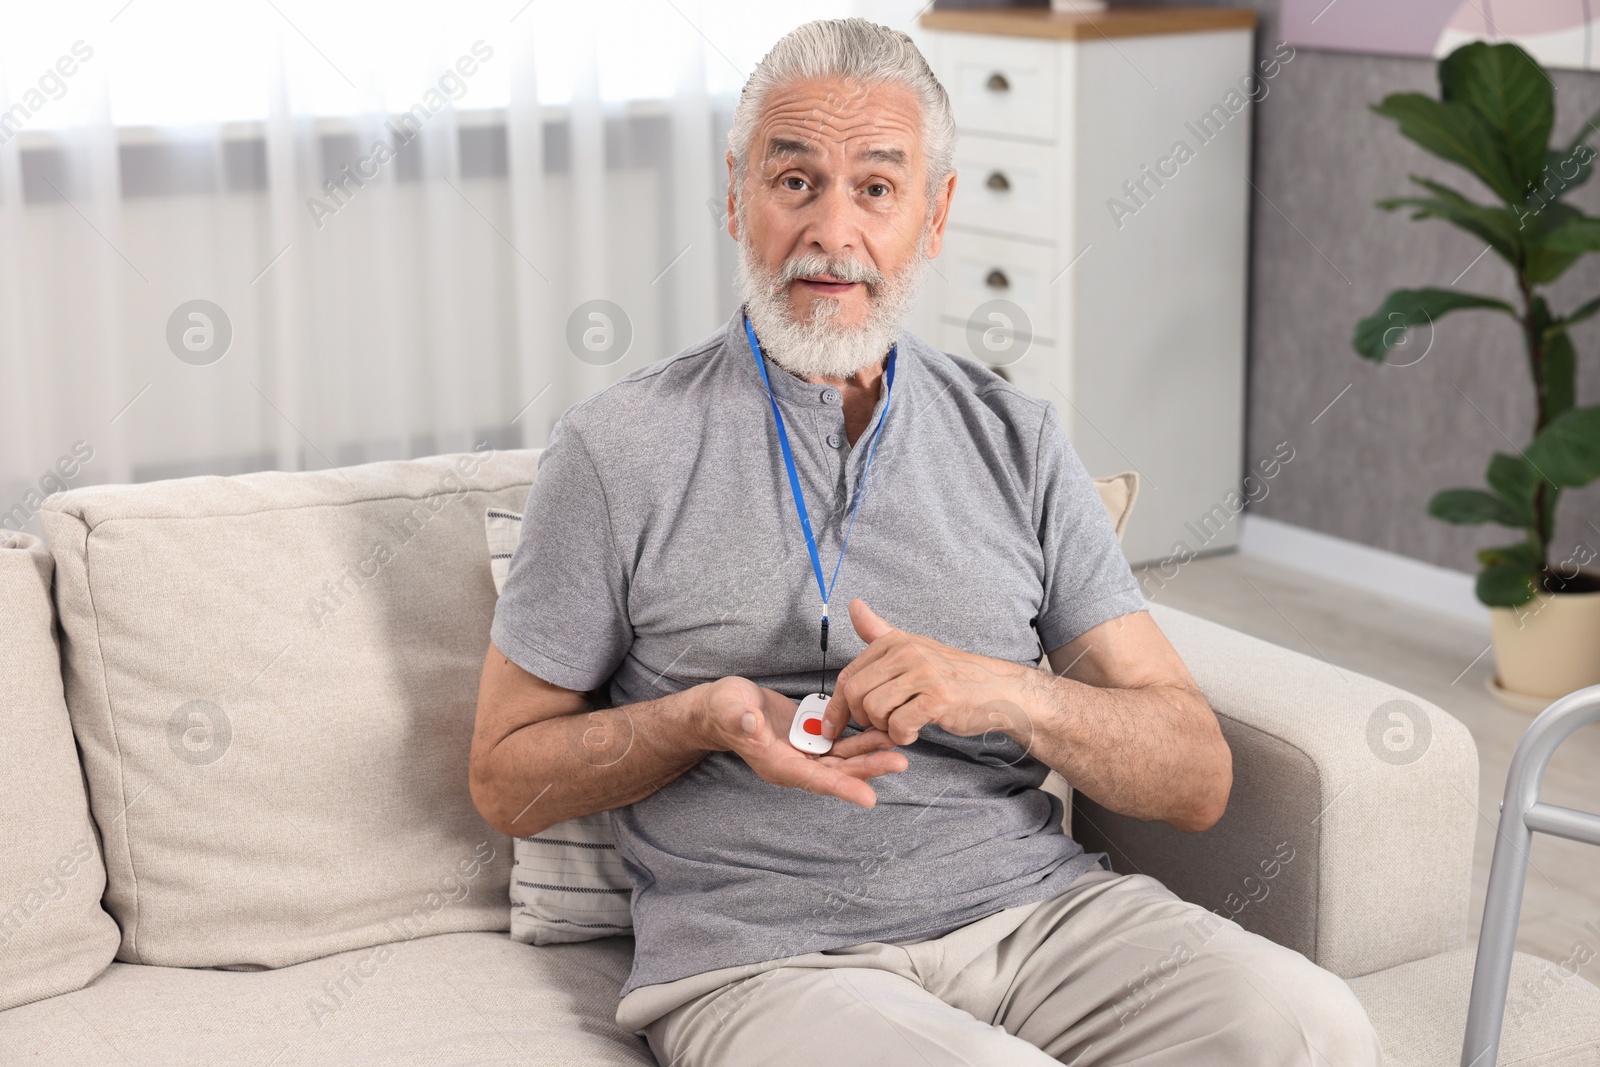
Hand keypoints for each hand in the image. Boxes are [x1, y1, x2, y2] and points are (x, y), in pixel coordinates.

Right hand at [699, 676, 908, 807]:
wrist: (725, 706)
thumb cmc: (723, 709)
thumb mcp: (729, 709)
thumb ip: (740, 719)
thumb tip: (751, 724)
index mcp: (777, 764)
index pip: (814, 780)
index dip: (842, 788)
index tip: (869, 798)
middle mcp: (795, 764)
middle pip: (837, 772)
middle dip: (868, 769)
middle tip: (900, 762)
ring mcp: (805, 752)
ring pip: (843, 758)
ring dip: (870, 754)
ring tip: (898, 746)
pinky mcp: (811, 737)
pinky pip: (840, 742)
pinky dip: (861, 739)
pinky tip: (882, 730)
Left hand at [829, 599, 1034, 746]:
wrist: (997, 690)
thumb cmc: (951, 675)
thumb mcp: (913, 647)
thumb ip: (879, 631)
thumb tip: (853, 605)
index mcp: (894, 642)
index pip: (848, 675)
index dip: (837, 706)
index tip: (833, 726)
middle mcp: (907, 652)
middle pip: (856, 693)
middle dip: (861, 718)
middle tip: (879, 724)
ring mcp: (923, 674)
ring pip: (874, 710)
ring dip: (883, 728)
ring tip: (901, 725)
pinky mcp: (938, 698)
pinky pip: (899, 725)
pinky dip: (902, 736)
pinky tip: (914, 732)